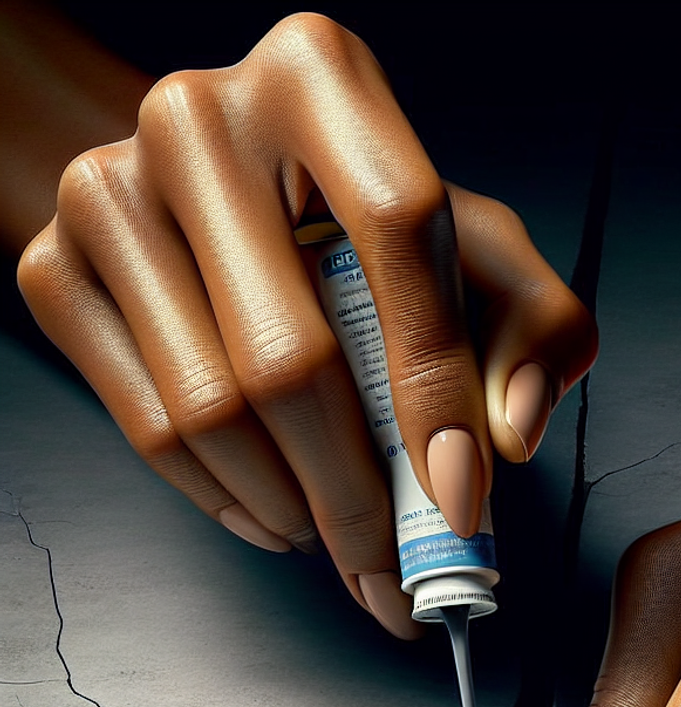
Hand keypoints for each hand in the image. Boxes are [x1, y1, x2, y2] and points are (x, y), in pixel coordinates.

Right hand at [12, 13, 596, 635]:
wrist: (226, 197)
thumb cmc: (370, 232)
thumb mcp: (481, 256)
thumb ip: (536, 331)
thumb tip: (508, 433)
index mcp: (323, 80)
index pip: (399, 231)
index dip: (436, 382)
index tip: (460, 496)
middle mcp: (201, 118)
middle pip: (289, 356)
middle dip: (357, 495)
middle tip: (396, 566)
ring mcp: (110, 191)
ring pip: (211, 410)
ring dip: (294, 508)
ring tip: (340, 535)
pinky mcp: (57, 267)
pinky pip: (148, 428)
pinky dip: (225, 499)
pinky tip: (278, 512)